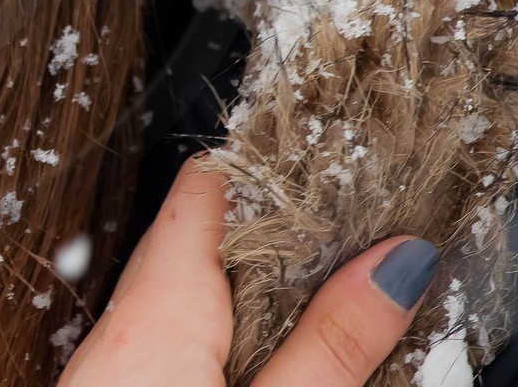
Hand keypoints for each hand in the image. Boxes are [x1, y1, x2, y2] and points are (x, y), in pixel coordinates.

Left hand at [60, 157, 438, 385]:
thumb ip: (334, 342)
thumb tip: (399, 259)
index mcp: (157, 305)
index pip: (210, 188)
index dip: (278, 162)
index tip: (346, 151)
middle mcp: (126, 324)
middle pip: (210, 242)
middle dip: (292, 236)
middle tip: (378, 226)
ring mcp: (118, 366)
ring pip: (204, 300)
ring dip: (273, 296)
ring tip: (353, 289)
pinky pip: (188, 348)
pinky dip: (240, 343)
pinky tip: (291, 361)